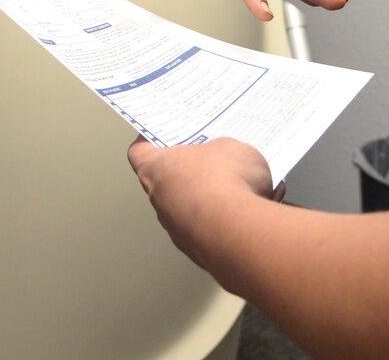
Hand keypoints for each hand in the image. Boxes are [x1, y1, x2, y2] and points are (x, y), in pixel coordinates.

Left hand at [128, 137, 279, 271]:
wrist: (239, 231)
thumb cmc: (224, 181)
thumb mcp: (231, 147)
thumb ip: (223, 153)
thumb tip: (230, 162)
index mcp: (157, 168)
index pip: (139, 152)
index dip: (148, 142)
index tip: (159, 137)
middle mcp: (160, 200)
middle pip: (167, 182)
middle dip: (190, 174)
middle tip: (214, 164)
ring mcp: (177, 229)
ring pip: (191, 211)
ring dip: (211, 204)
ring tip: (243, 193)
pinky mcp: (199, 251)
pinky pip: (211, 232)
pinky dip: (226, 226)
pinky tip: (249, 217)